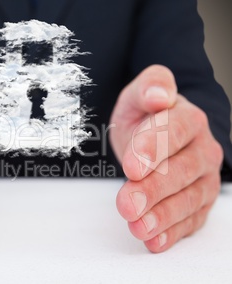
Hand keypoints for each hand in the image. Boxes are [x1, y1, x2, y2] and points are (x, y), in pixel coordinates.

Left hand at [109, 65, 222, 251]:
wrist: (156, 136)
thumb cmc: (145, 116)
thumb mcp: (139, 95)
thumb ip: (150, 86)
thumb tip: (160, 94)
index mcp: (187, 118)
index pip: (175, 131)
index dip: (154, 149)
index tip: (132, 167)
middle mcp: (202, 149)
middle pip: (181, 171)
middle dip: (153, 189)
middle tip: (127, 204)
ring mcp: (203, 178)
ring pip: (188, 200)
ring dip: (163, 217)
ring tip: (138, 227)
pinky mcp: (199, 203)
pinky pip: (190, 220)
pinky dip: (172, 232)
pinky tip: (154, 241)